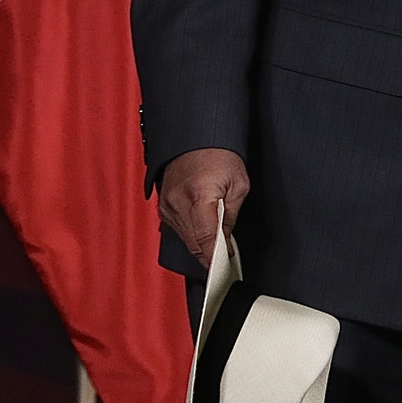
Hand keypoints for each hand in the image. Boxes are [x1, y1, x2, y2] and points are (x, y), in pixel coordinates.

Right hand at [157, 147, 249, 267]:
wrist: (198, 135)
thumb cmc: (220, 154)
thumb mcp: (238, 184)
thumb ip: (230, 216)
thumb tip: (226, 239)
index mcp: (199, 196)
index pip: (206, 240)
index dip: (216, 258)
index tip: (224, 266)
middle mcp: (179, 202)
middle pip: (193, 243)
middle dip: (209, 254)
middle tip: (225, 259)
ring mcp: (168, 204)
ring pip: (184, 239)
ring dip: (200, 244)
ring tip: (216, 245)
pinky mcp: (163, 204)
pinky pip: (176, 228)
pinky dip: (190, 233)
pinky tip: (201, 231)